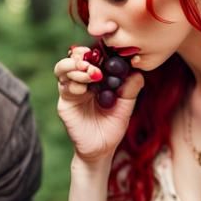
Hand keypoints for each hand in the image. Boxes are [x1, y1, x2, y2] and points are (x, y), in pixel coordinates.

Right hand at [55, 45, 144, 161]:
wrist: (101, 149)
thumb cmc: (113, 127)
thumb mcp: (126, 106)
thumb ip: (131, 89)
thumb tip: (137, 72)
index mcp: (96, 78)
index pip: (92, 56)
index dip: (95, 51)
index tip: (105, 51)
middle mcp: (81, 80)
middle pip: (74, 57)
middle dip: (82, 56)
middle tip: (94, 63)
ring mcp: (71, 90)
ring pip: (63, 69)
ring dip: (75, 66)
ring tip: (91, 72)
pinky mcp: (65, 102)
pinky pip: (64, 87)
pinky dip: (73, 83)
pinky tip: (84, 88)